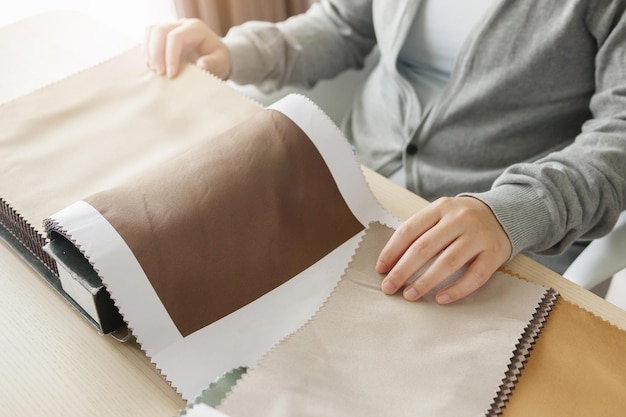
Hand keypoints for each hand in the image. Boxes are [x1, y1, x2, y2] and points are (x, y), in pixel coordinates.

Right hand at [145, 18, 230, 78]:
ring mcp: (171, 28)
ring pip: (151, 31)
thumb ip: (213, 64)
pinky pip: (149, 38)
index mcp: (196, 29)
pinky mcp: (164, 36)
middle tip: (160, 73)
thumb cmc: (218, 60)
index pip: (176, 37)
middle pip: (159, 30)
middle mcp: (182, 24)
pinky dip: (148, 52)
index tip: (171, 74)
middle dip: (156, 53)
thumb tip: (201, 65)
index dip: (170, 55)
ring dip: (149, 52)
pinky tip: (153, 66)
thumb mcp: (221, 63)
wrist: (215, 57)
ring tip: (154, 70)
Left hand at [376, 196, 511, 303]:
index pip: (410, 230)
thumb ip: (420, 232)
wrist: (505, 214)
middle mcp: (460, 219)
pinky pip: (475, 276)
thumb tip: (390, 262)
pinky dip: (457, 289)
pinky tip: (440, 299)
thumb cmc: (462, 220)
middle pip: (425, 247)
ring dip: (425, 282)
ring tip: (409, 295)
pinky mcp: (495, 253)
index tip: (380, 269)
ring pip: (448, 262)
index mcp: (441, 208)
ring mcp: (479, 236)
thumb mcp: (441, 215)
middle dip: (403, 270)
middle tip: (389, 287)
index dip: (392, 251)